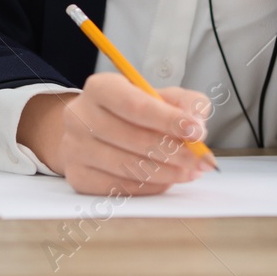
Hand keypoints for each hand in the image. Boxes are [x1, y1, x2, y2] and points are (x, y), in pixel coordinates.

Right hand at [18, 74, 213, 195]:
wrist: (90, 129)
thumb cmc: (131, 111)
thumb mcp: (158, 96)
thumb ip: (185, 103)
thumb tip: (198, 123)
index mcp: (101, 87)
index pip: (136, 105)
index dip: (169, 120)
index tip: (197, 131)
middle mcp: (80, 115)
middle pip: (134, 139)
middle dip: (176, 152)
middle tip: (201, 160)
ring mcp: (75, 148)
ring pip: (129, 167)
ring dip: (168, 173)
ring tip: (190, 171)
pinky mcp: (77, 176)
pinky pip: (120, 187)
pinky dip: (150, 186)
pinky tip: (167, 180)